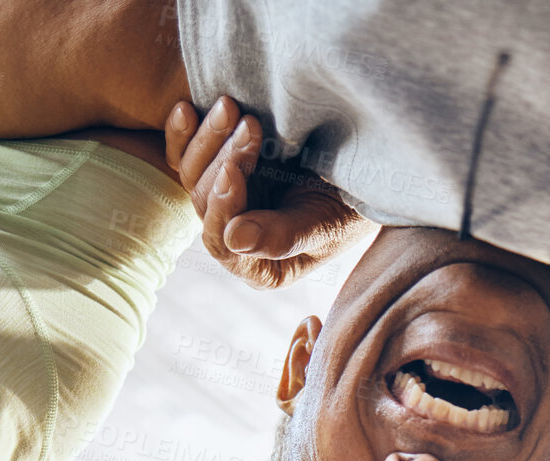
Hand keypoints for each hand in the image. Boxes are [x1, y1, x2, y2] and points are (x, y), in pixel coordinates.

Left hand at [165, 96, 370, 288]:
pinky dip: (185, 133)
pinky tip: (185, 108)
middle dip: (223, 160)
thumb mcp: (326, 225)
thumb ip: (283, 235)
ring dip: (208, 139)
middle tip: (248, 122)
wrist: (364, 168)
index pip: (224, 244)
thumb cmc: (353, 206)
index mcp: (260, 266)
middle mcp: (236, 238)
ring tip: (230, 105)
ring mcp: (227, 201)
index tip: (234, 169)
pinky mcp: (224, 169)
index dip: (223, 207)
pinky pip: (189, 155)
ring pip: (194, 175)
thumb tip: (234, 239)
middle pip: (206, 203)